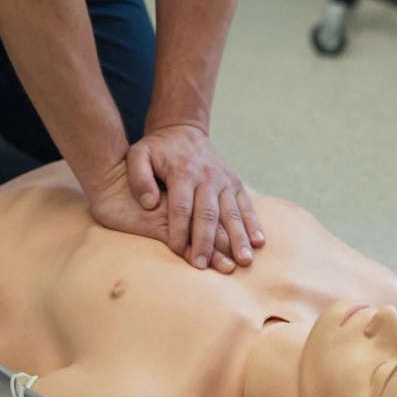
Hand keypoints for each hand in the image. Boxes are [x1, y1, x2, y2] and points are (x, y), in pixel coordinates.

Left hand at [126, 124, 264, 270]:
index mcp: (182, 172)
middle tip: (204, 266)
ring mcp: (224, 181)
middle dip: (207, 243)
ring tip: (243, 261)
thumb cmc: (157, 148)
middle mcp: (207, 177)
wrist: (183, 130)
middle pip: (208, 215)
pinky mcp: (235, 183)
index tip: (178, 252)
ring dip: (238, 238)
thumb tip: (148, 204)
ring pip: (232, 213)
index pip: (182, 208)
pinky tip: (258, 242)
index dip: (180, 232)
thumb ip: (138, 178)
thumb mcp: (138, 154)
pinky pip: (246, 206)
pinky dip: (253, 224)